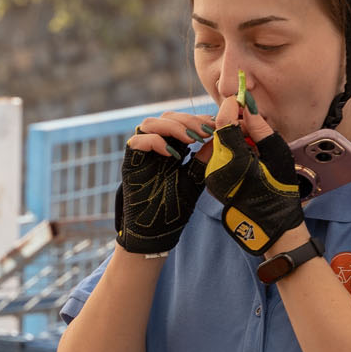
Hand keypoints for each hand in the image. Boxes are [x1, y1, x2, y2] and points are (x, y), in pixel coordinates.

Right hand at [113, 112, 214, 254]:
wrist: (156, 234)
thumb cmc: (174, 210)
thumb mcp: (196, 180)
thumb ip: (204, 159)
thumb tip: (220, 136)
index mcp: (171, 149)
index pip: (181, 122)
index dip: (197, 119)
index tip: (214, 125)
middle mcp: (154, 149)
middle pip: (166, 117)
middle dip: (187, 120)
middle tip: (204, 131)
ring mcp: (141, 155)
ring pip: (149, 124)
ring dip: (172, 127)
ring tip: (190, 140)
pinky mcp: (130, 164)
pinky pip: (136, 141)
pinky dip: (154, 141)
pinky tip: (172, 154)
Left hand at [200, 99, 313, 256]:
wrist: (271, 224)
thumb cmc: (280, 190)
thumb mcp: (276, 155)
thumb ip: (259, 129)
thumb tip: (247, 107)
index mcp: (234, 161)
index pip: (223, 123)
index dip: (231, 107)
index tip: (241, 98)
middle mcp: (217, 169)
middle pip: (220, 132)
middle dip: (235, 122)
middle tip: (254, 123)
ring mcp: (212, 177)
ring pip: (218, 143)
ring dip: (233, 136)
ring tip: (254, 143)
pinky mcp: (212, 181)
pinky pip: (218, 156)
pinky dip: (231, 149)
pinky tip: (248, 155)